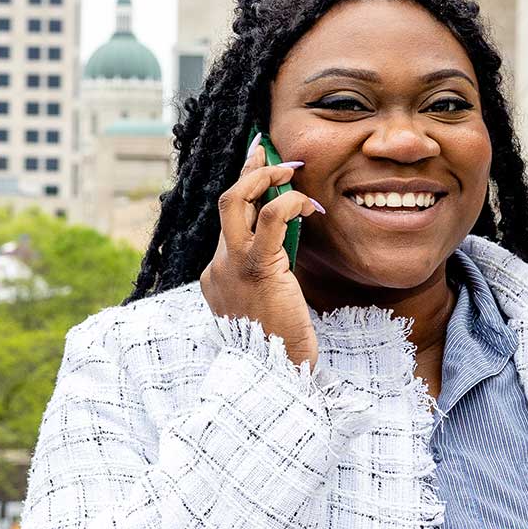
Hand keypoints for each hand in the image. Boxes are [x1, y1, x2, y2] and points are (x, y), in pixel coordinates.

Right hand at [199, 135, 322, 365]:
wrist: (270, 377)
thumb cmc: (275, 352)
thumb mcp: (266, 313)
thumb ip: (267, 284)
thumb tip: (285, 261)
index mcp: (218, 279)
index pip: (230, 226)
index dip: (246, 197)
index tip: (257, 173)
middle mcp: (218, 268)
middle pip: (225, 205)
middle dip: (246, 173)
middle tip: (265, 150)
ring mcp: (232, 266)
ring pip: (234, 201)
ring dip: (261, 177)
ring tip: (287, 166)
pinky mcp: (256, 268)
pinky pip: (273, 219)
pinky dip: (290, 202)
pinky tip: (309, 204)